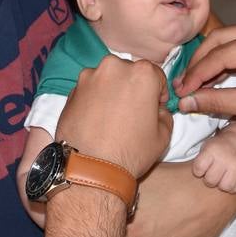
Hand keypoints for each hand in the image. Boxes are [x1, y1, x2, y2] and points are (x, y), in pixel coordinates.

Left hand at [59, 56, 171, 178]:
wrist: (90, 169)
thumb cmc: (131, 152)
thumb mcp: (164, 135)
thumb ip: (164, 114)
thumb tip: (157, 109)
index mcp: (142, 73)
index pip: (156, 76)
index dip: (158, 94)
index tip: (154, 108)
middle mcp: (114, 67)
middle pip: (129, 74)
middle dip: (133, 89)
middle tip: (132, 114)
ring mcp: (89, 77)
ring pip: (107, 80)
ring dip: (112, 93)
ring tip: (112, 119)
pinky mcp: (71, 91)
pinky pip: (89, 91)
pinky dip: (94, 100)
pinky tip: (96, 121)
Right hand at [175, 23, 235, 138]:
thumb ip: (216, 101)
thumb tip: (185, 102)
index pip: (221, 54)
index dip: (196, 74)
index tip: (180, 91)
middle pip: (220, 41)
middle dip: (198, 64)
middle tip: (182, 86)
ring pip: (226, 43)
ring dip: (208, 63)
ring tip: (191, 85)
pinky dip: (222, 64)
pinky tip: (209, 80)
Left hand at [192, 131, 235, 192]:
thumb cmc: (219, 147)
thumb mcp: (207, 147)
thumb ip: (200, 160)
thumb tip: (196, 178)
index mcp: (211, 150)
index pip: (198, 169)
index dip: (198, 171)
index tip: (202, 169)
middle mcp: (224, 157)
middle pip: (211, 181)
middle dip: (209, 180)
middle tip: (212, 175)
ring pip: (225, 187)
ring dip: (222, 185)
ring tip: (222, 179)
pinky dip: (233, 187)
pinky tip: (231, 180)